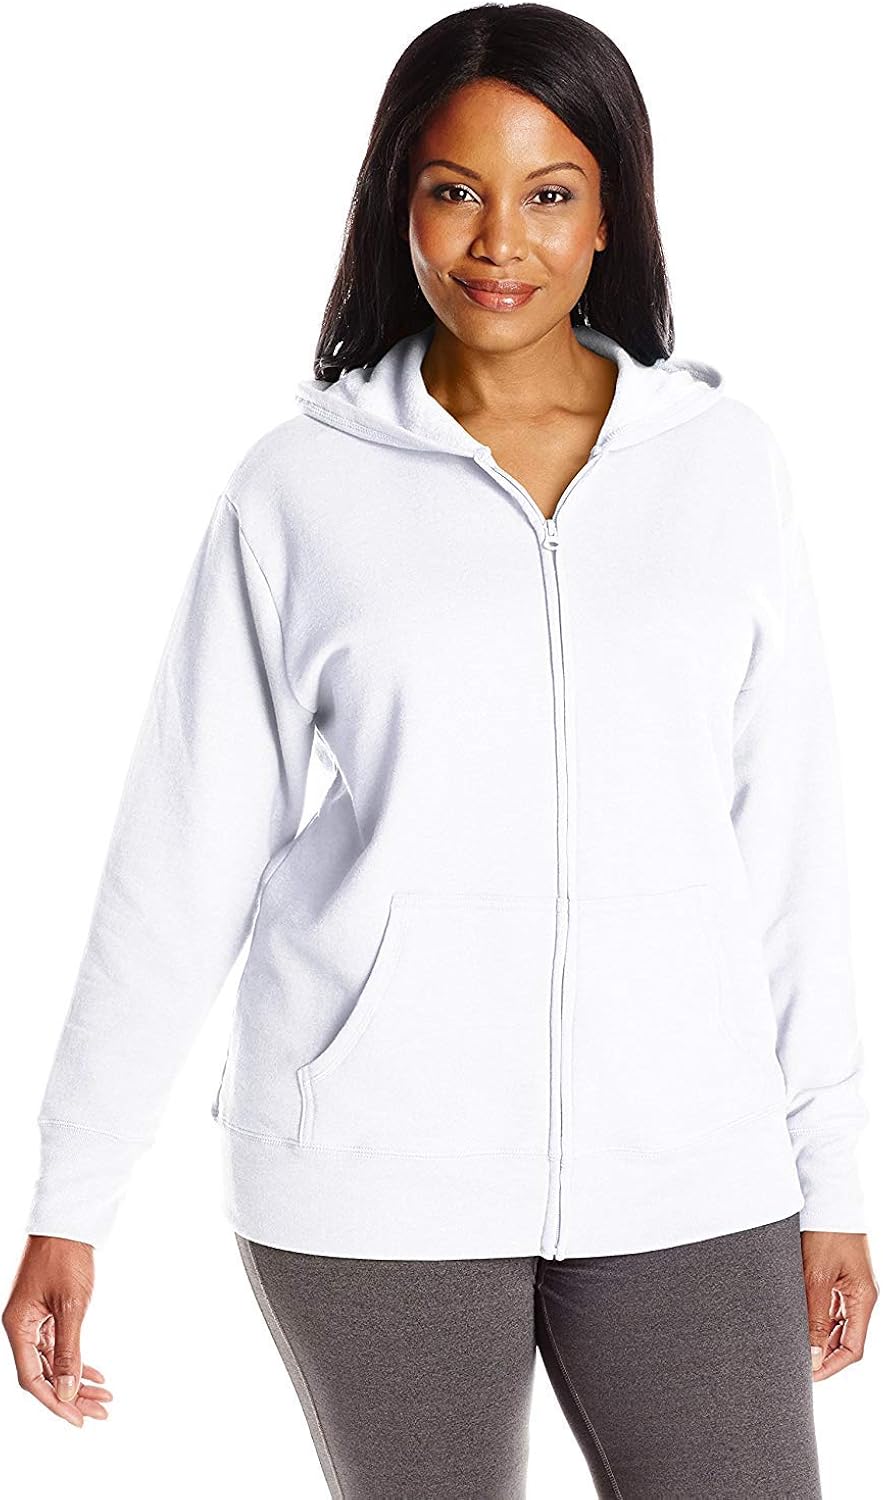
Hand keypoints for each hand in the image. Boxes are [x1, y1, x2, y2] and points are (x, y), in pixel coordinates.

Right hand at [2, 1235, 112, 1425]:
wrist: (69, 1222)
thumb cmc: (66, 1258)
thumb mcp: (71, 1306)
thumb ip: (69, 1351)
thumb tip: (67, 1392)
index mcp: (17, 1327)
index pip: (32, 1379)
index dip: (55, 1402)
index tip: (80, 1419)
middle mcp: (21, 1327)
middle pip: (44, 1375)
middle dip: (72, 1396)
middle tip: (101, 1412)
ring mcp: (33, 1320)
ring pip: (53, 1363)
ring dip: (77, 1380)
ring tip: (104, 1397)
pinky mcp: (46, 1312)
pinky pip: (58, 1347)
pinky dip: (77, 1360)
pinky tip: (96, 1374)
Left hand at [800, 1230, 878, 1381]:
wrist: (826, 1197)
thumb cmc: (825, 1232)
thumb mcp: (816, 1277)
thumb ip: (815, 1317)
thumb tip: (813, 1356)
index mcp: (863, 1299)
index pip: (853, 1349)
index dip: (832, 1366)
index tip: (809, 1376)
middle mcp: (860, 1296)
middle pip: (846, 1339)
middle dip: (824, 1355)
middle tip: (797, 1363)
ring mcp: (850, 1286)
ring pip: (837, 1324)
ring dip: (819, 1336)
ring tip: (795, 1344)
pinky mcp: (839, 1276)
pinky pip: (830, 1306)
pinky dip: (816, 1318)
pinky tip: (798, 1320)